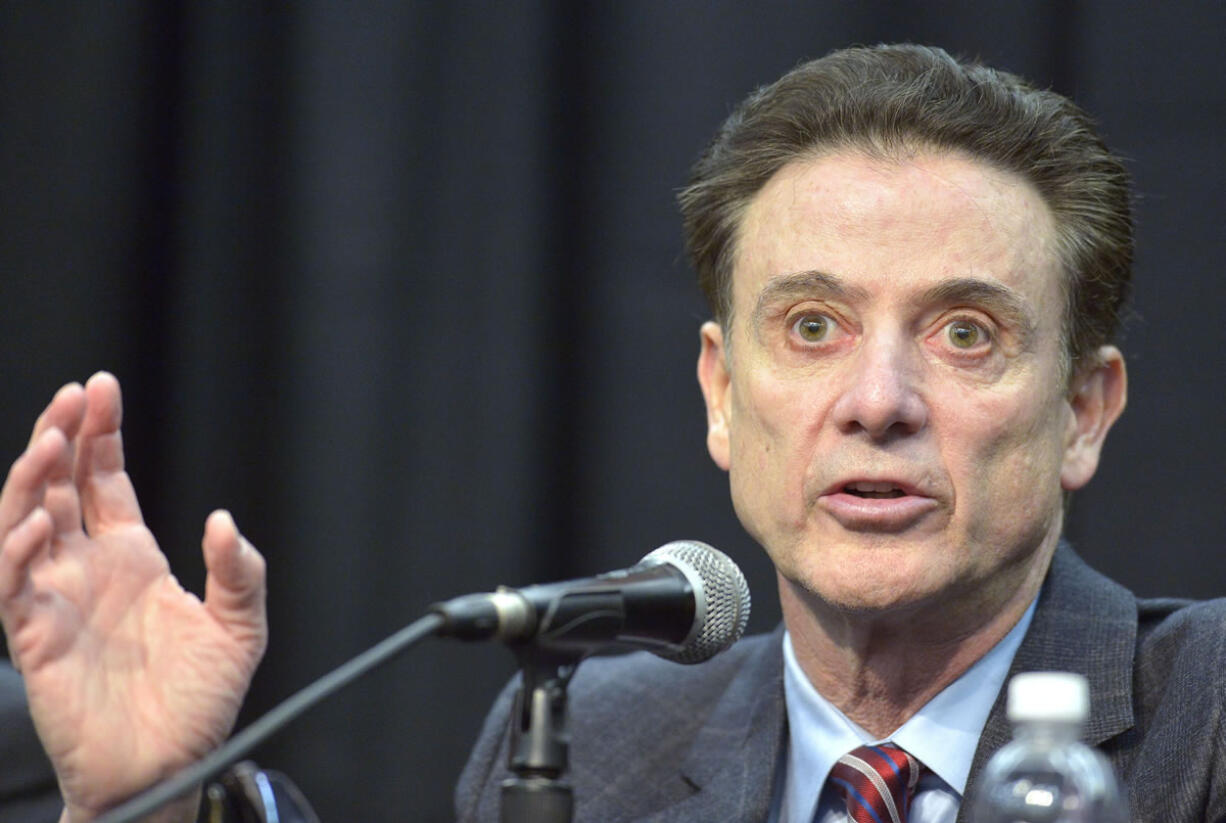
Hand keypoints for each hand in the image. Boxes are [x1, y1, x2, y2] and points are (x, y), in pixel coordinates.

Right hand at [0, 373, 267, 821]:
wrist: (171, 769)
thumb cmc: (200, 703)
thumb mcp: (240, 629)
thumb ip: (240, 573)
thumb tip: (224, 521)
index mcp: (133, 558)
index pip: (105, 480)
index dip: (100, 434)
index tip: (102, 386)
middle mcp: (89, 570)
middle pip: (60, 487)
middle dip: (60, 437)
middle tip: (72, 395)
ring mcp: (57, 600)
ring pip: (24, 524)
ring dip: (31, 483)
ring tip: (49, 441)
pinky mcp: (35, 639)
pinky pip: (13, 586)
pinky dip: (18, 551)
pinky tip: (39, 522)